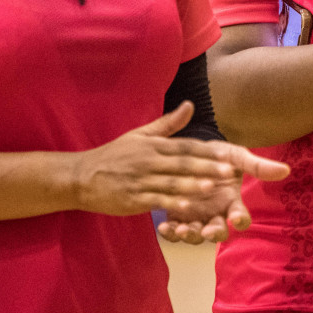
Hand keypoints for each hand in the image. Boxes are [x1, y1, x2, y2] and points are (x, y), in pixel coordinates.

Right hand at [71, 103, 287, 217]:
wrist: (82, 176)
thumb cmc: (115, 155)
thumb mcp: (140, 135)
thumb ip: (168, 124)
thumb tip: (190, 105)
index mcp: (154, 146)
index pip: (185, 146)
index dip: (207, 151)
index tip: (229, 153)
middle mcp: (149, 161)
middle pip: (182, 164)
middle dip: (207, 168)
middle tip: (230, 172)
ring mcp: (141, 181)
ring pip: (170, 183)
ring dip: (192, 185)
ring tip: (212, 187)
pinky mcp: (133, 199)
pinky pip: (155, 200)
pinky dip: (171, 203)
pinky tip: (187, 207)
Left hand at [155, 136, 290, 244]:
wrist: (192, 151)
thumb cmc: (220, 156)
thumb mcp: (238, 156)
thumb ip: (258, 165)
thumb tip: (285, 170)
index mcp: (232, 202)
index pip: (241, 218)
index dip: (240, 220)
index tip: (237, 218)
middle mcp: (216, 214)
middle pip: (217, 233)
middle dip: (212, 234)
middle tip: (206, 231)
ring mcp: (197, 217)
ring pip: (195, 235)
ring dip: (189, 235)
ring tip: (181, 229)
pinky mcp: (177, 215)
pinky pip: (174, 231)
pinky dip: (170, 232)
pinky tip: (163, 225)